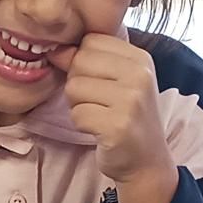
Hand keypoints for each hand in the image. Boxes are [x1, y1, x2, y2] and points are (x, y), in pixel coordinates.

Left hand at [49, 32, 174, 185]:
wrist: (146, 161)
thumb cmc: (126, 117)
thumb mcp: (115, 82)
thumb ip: (87, 61)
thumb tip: (55, 50)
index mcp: (140, 58)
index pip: (90, 40)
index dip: (83, 61)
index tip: (99, 82)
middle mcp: (140, 75)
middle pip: (79, 61)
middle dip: (78, 84)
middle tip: (98, 103)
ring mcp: (131, 100)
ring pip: (74, 87)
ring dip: (78, 106)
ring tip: (100, 116)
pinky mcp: (118, 125)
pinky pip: (77, 114)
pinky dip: (81, 124)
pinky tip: (99, 130)